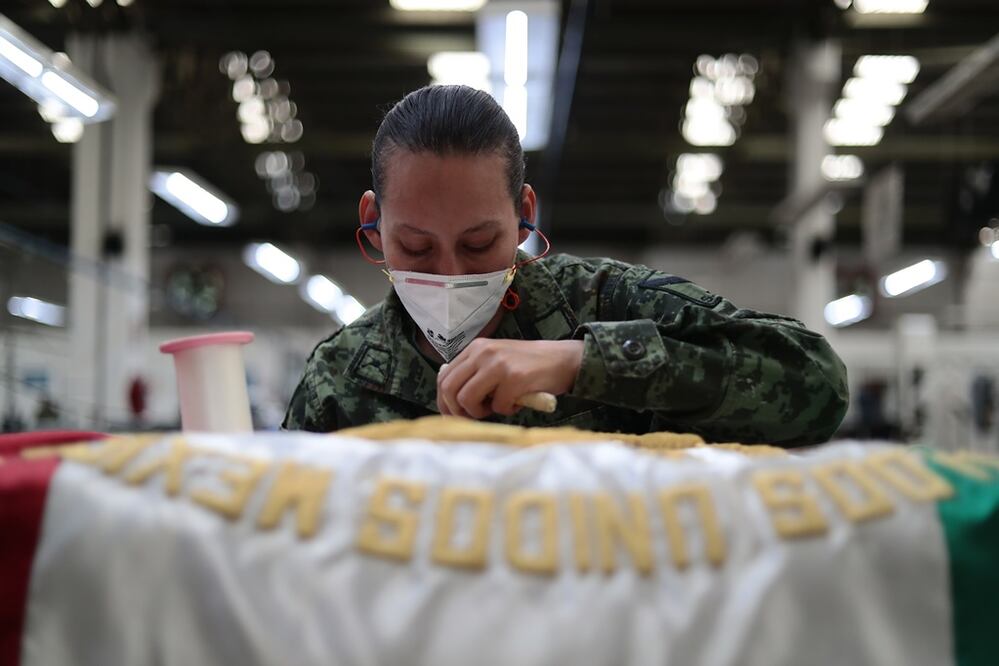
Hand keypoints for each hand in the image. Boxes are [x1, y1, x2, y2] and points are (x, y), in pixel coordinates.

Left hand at [437, 339, 583, 418]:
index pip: (444, 377)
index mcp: (475, 348)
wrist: (562, 359)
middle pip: (449, 389)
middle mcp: (483, 352)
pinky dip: (506, 411)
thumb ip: (474, 373)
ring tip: (496, 408)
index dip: (444, 402)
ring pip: (467, 399)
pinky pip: (497, 406)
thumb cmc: (527, 366)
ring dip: (480, 412)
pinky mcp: (515, 378)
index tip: (452, 416)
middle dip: (456, 411)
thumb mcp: (495, 360)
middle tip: (471, 418)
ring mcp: (498, 364)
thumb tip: (450, 401)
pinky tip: (516, 403)